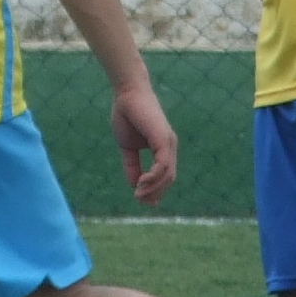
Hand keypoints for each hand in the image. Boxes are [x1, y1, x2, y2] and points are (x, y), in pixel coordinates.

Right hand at [111, 84, 177, 205]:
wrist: (126, 94)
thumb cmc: (127, 115)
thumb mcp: (127, 146)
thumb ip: (132, 165)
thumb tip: (134, 185)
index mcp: (162, 147)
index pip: (164, 175)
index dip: (155, 190)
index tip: (143, 201)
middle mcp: (169, 146)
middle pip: (169, 178)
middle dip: (155, 193)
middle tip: (140, 201)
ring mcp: (168, 143)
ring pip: (167, 174)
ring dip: (153, 188)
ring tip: (138, 195)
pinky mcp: (163, 139)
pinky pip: (163, 165)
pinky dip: (153, 177)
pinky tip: (141, 183)